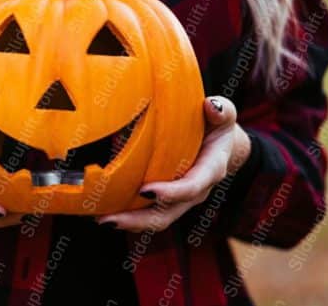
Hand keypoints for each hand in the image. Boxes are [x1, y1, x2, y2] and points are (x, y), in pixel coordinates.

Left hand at [96, 96, 250, 232]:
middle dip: (139, 220)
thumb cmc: (218, 125)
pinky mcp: (167, 200)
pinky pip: (148, 213)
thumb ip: (222, 110)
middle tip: (110, 218)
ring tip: (102, 220)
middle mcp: (195, 192)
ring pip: (156, 219)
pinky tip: (104, 211)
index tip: (146, 191)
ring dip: (129, 223)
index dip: (171, 192)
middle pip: (168, 214)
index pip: (191, 187)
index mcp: (210, 171)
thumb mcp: (224, 114)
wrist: (220, 145)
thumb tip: (211, 105)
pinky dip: (128, 215)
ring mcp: (180, 200)